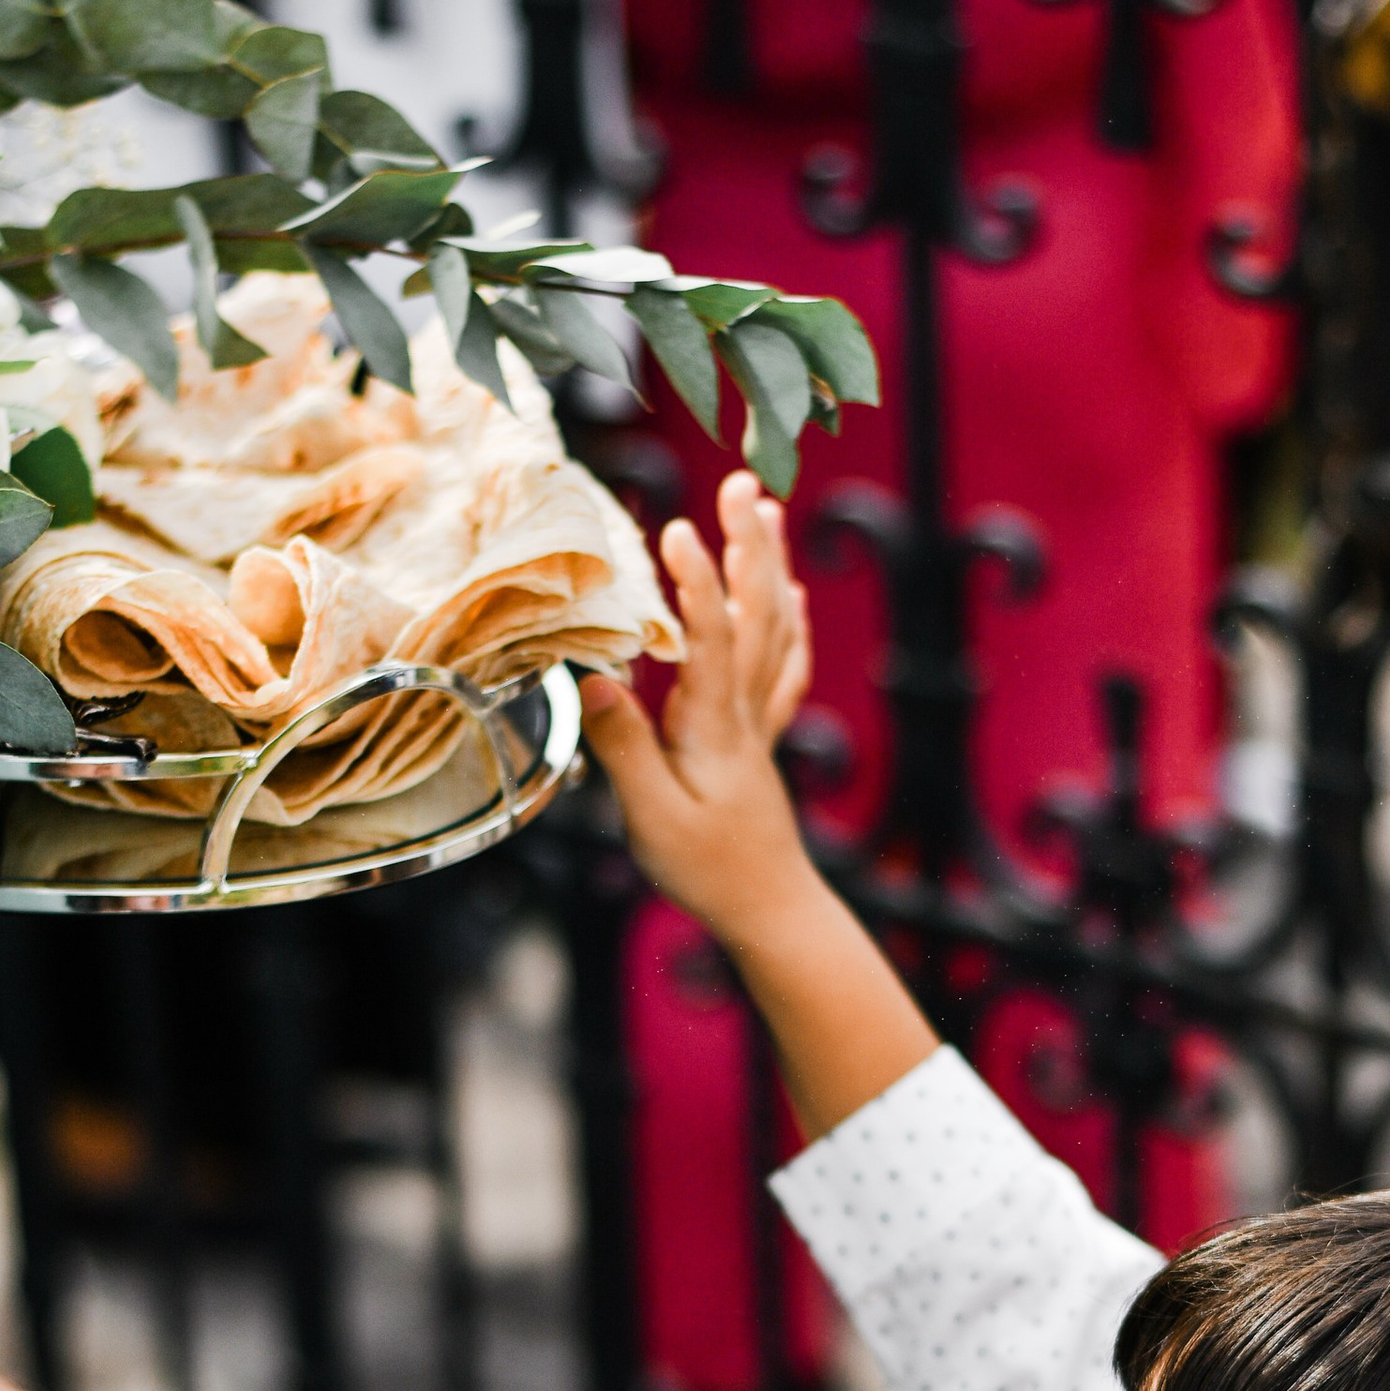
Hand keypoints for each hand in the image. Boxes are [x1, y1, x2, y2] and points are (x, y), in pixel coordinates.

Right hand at [581, 469, 815, 950]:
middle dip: (747, 544)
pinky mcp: (761, 738)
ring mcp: (758, 721)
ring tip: (766, 508)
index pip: (710, 639)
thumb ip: (625, 749)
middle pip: (755, 614)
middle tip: (742, 482)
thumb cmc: (706, 870)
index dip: (697, 583)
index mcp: (713, 727)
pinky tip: (793, 591)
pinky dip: (790, 622)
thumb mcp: (652, 819)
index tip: (678, 528)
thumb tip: (595, 677)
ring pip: (774, 629)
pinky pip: (784, 666)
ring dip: (770, 565)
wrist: (769, 908)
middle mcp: (742, 712)